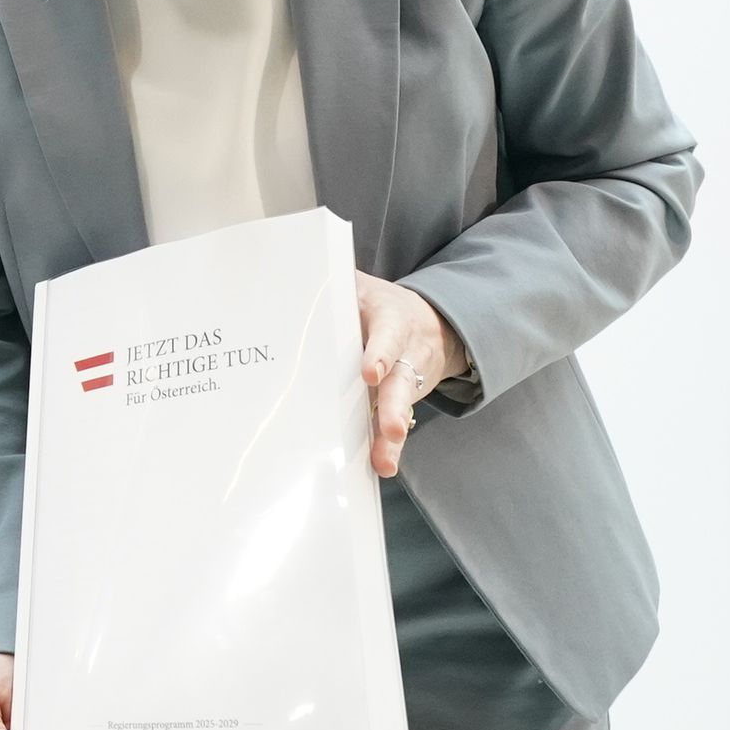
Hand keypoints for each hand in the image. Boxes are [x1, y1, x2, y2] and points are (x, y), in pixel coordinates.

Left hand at [356, 274, 471, 478]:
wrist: (432, 324)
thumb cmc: (382, 306)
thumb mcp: (363, 286)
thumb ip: (336, 278)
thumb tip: (297, 261)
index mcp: (392, 323)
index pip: (387, 338)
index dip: (380, 354)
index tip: (370, 372)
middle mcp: (404, 356)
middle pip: (400, 383)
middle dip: (395, 407)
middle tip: (393, 430)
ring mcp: (405, 384)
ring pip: (399, 411)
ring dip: (392, 438)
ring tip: (384, 462)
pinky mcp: (399, 405)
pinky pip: (393, 428)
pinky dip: (387, 448)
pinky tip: (381, 467)